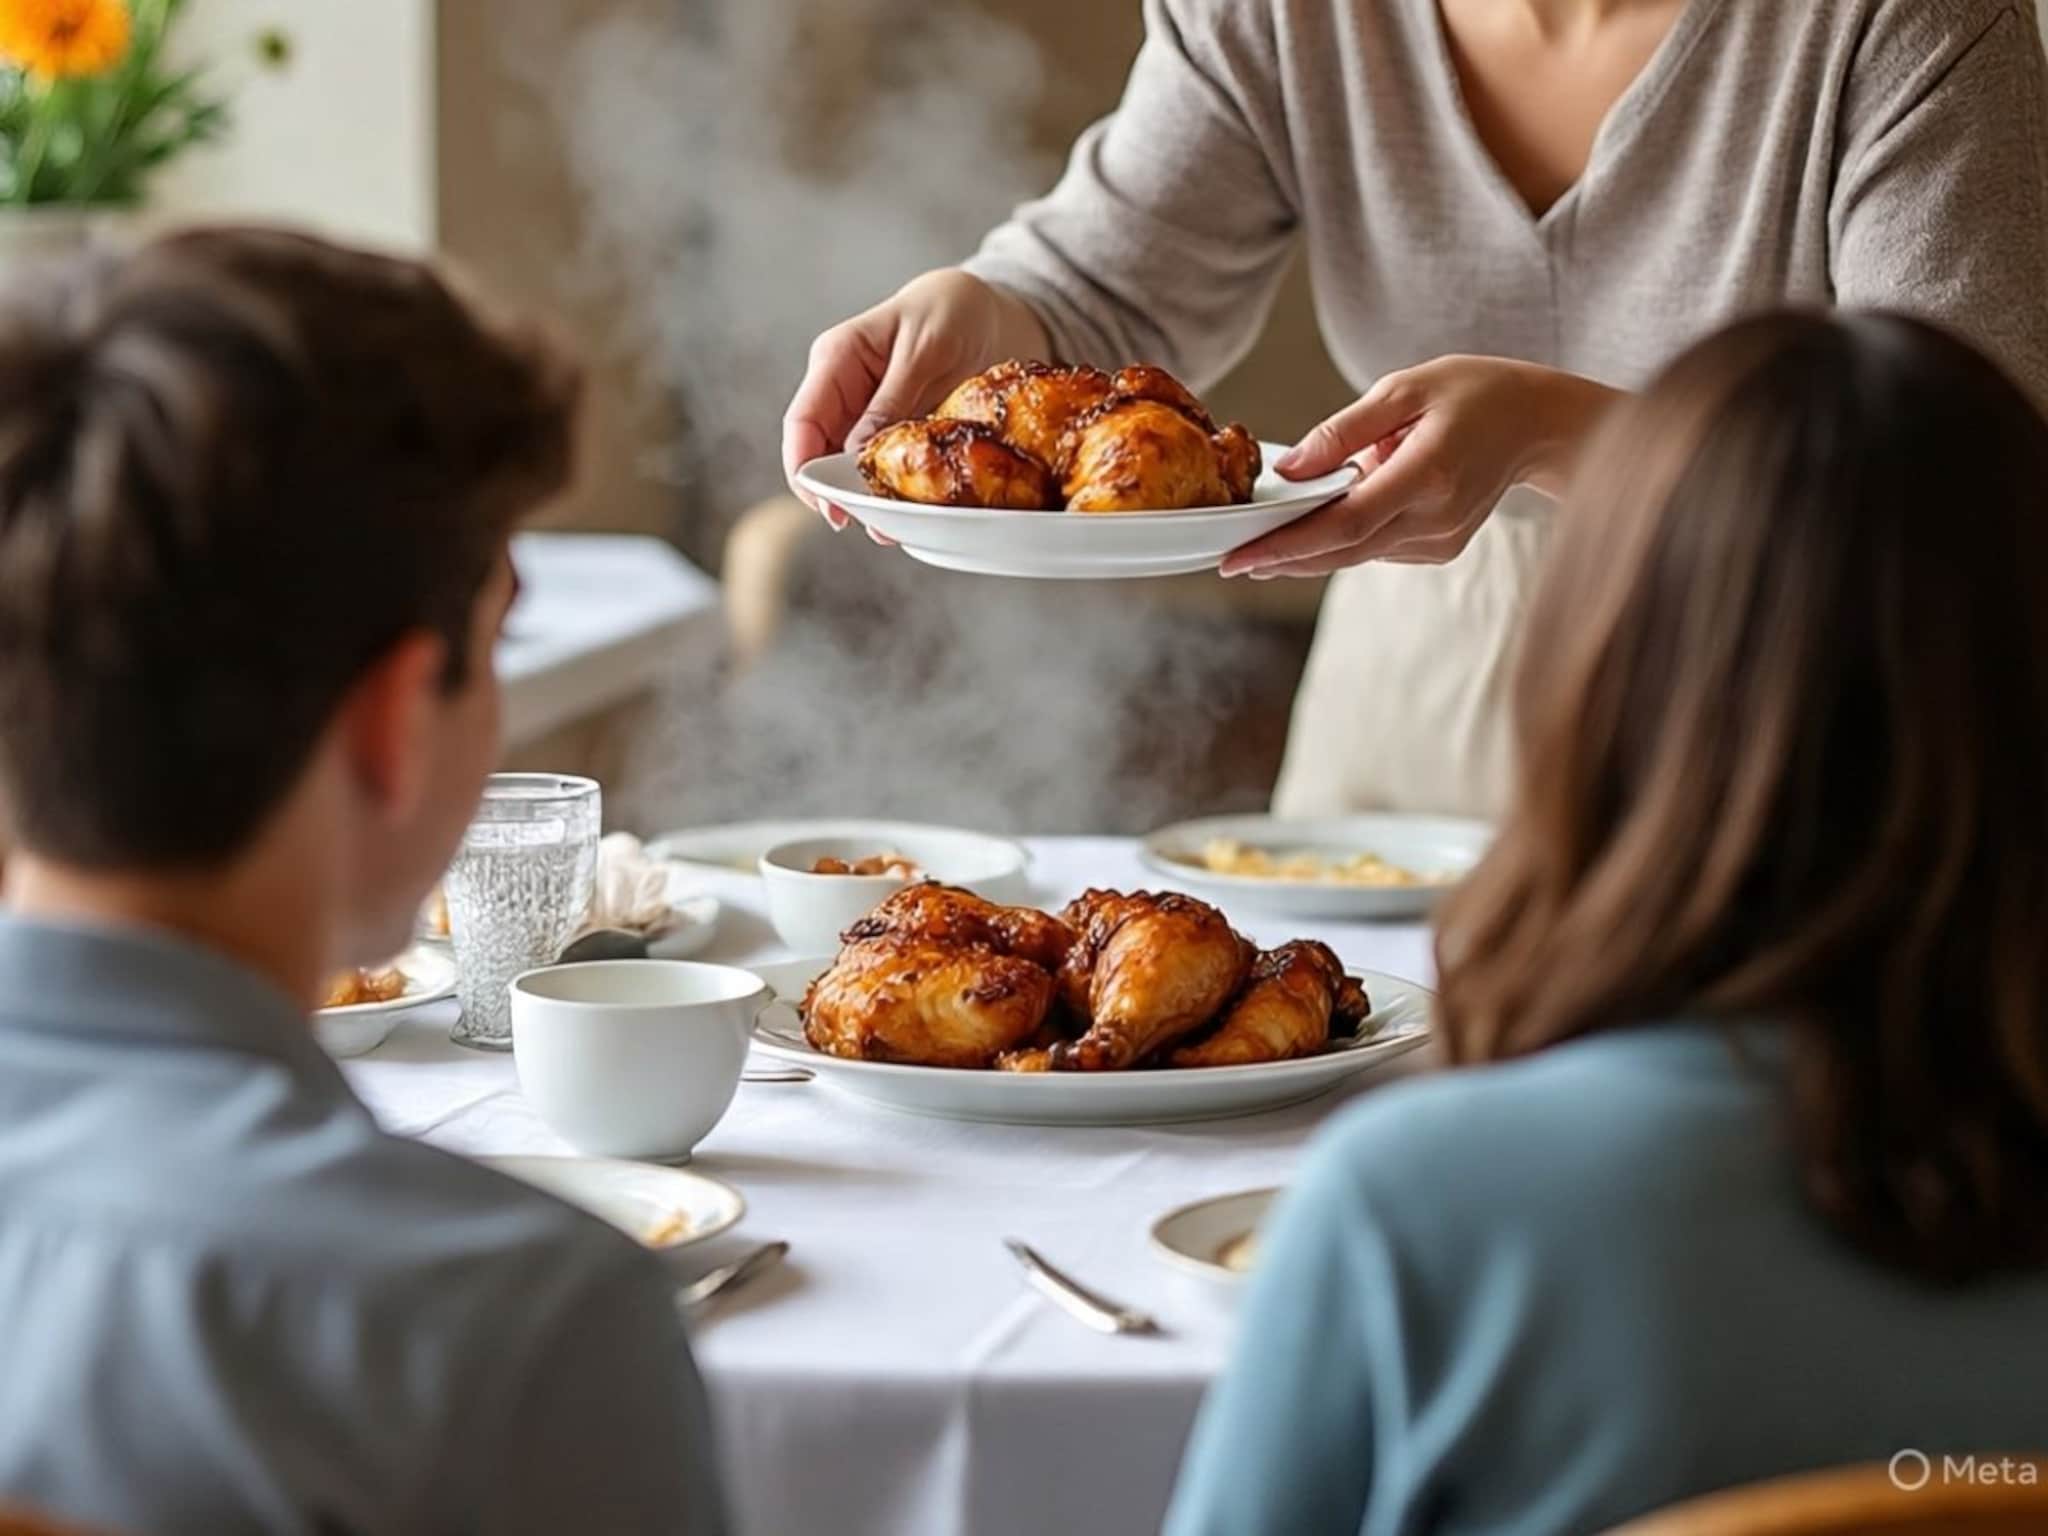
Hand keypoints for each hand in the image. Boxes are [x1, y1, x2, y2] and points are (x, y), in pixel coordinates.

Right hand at [782, 269, 1050, 538]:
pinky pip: (888, 468)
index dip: (805, 469)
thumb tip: (857, 455)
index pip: (803, 423)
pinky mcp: (899, 433)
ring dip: (871, 499)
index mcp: (837, 360)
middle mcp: (846, 392)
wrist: (993, 309)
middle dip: (840, 494)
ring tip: (894, 528)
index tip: (827, 505)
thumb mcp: (925, 349)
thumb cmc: (952, 310)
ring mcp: (871, 416)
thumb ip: (891, 401)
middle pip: (823, 454)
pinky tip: (913, 510)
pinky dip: (897, 491)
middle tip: (872, 526)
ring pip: (855, 468)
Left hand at [1219, 357, 1622, 577]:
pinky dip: (1344, 540)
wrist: (1539, 423)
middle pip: (1343, 550)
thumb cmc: (1474, 394)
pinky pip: (1377, 548)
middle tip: (1232, 563)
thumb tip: (1289, 469)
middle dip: (1283, 559)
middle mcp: (1434, 519)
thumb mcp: (1404, 389)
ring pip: (1357, 554)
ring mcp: (1439, 540)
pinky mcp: (1439, 548)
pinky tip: (1320, 527)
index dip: (1288, 546)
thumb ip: (1343, 431)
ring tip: (1262, 544)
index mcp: (1427, 475)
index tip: (1240, 560)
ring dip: (1309, 551)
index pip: (1344, 524)